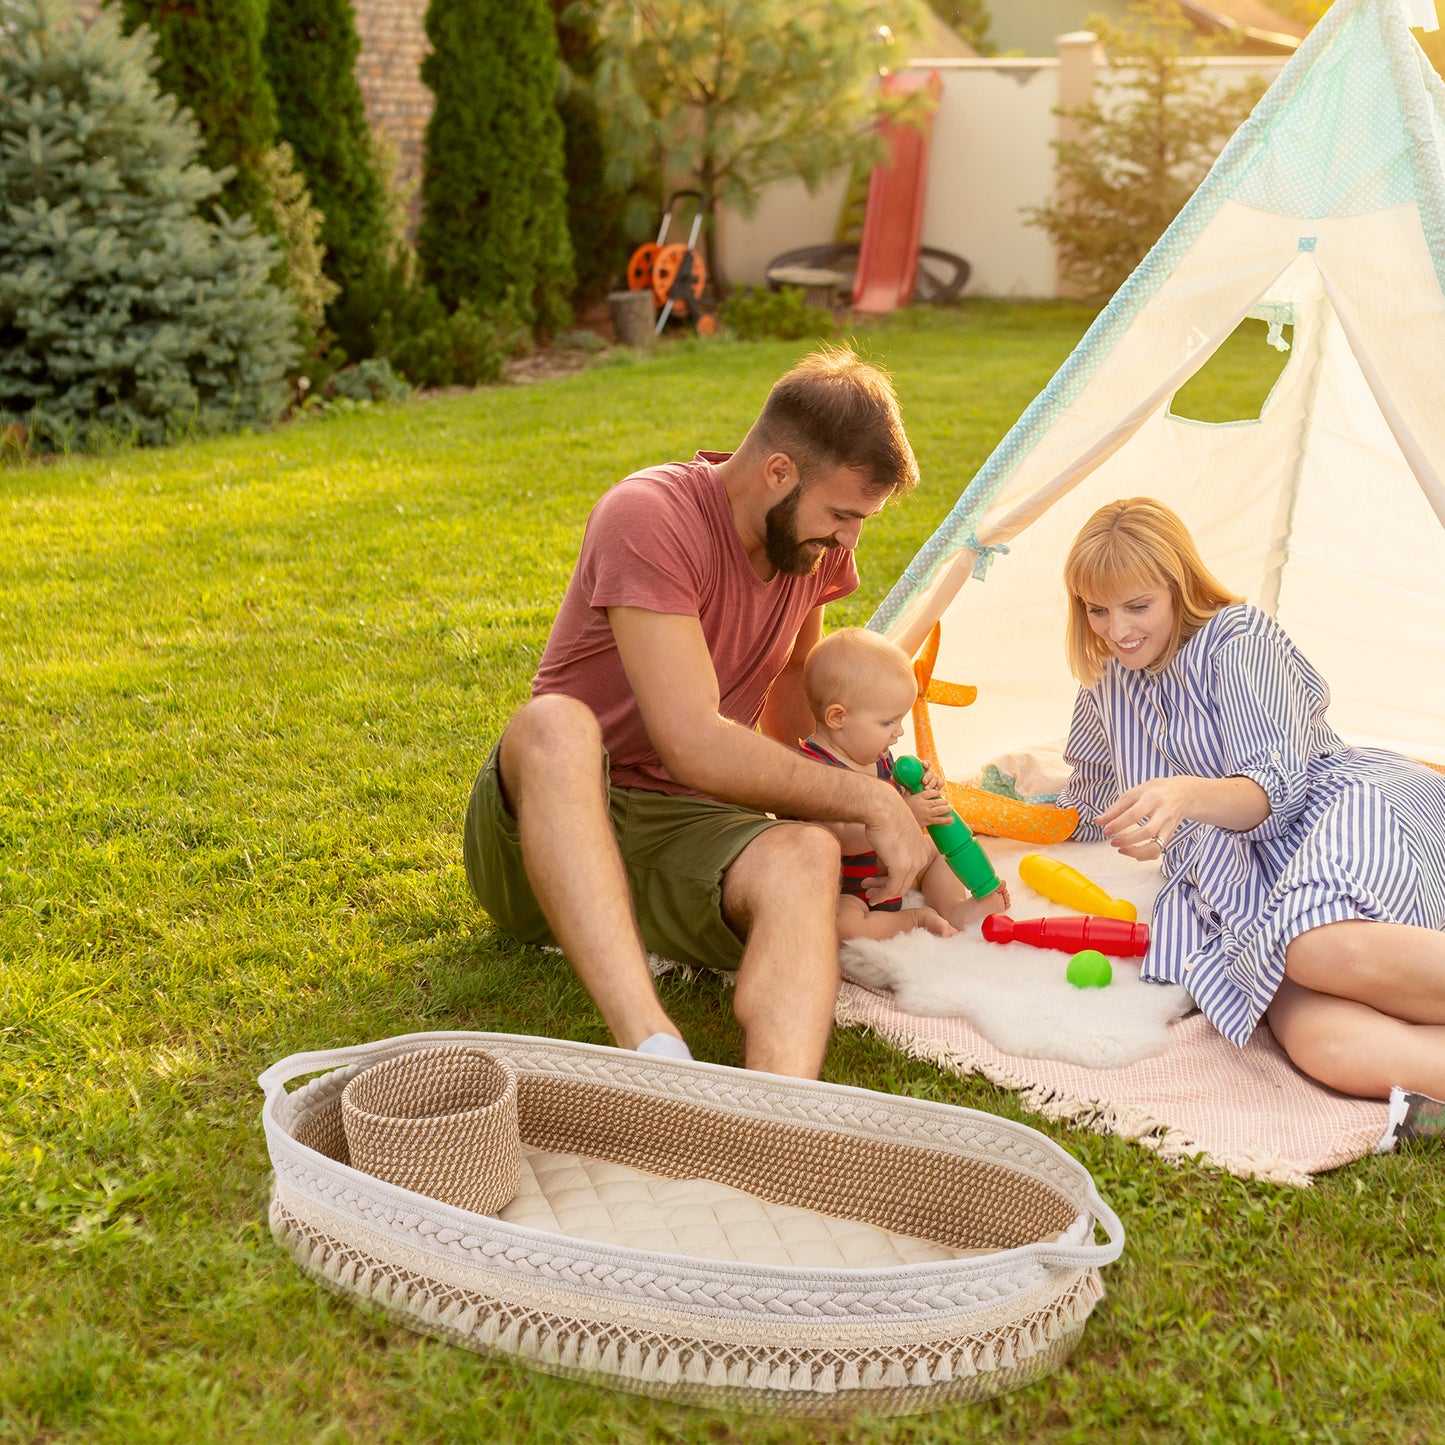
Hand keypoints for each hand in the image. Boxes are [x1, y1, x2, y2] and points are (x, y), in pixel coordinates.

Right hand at [861, 790, 935, 904]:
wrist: (882, 807)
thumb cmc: (884, 816)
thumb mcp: (893, 836)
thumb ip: (893, 852)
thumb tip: (884, 864)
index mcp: (922, 849)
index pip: (909, 873)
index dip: (893, 881)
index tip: (879, 884)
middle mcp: (922, 857)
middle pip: (905, 883)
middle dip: (887, 890)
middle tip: (873, 894)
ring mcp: (914, 863)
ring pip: (898, 888)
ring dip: (882, 894)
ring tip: (870, 897)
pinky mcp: (902, 867)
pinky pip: (891, 888)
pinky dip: (881, 895)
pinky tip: (872, 897)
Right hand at [904, 782, 952, 828]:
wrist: (899, 821)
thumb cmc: (902, 807)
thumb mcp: (904, 797)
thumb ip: (908, 789)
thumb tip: (907, 781)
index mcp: (918, 797)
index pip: (931, 792)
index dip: (937, 792)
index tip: (938, 794)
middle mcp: (923, 804)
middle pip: (938, 801)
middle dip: (944, 801)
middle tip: (945, 802)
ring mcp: (926, 813)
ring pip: (940, 810)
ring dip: (947, 809)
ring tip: (949, 808)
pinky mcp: (927, 821)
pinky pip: (939, 820)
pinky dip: (946, 820)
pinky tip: (951, 819)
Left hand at [1096, 777, 1198, 858]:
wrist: (1184, 794)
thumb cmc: (1156, 791)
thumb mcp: (1136, 792)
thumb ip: (1116, 807)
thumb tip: (1098, 821)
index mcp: (1152, 798)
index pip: (1135, 814)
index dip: (1119, 824)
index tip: (1105, 830)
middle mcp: (1163, 813)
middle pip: (1147, 831)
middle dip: (1128, 839)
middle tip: (1112, 842)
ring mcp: (1169, 826)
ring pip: (1156, 846)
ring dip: (1137, 852)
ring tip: (1121, 849)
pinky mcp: (1170, 835)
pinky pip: (1158, 850)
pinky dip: (1144, 855)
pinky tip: (1132, 852)